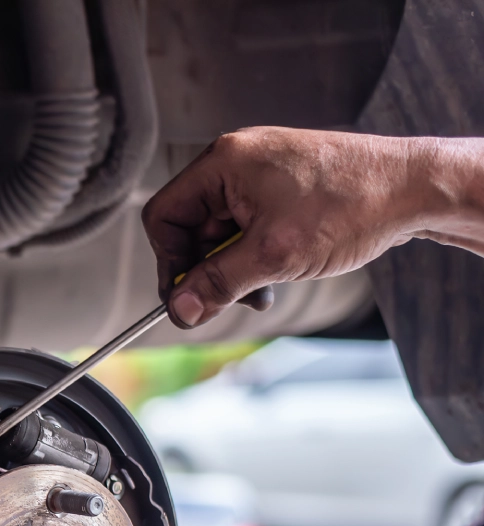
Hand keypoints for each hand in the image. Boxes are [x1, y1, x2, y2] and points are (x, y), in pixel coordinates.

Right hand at [142, 127, 426, 328]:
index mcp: (224, 163)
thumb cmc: (353, 202)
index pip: (164, 217)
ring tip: (264, 288)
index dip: (170, 263)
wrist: (413, 188)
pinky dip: (255, 259)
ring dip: (234, 270)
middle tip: (232, 299)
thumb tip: (180, 309)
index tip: (188, 297)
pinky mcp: (279, 192)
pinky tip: (278, 273)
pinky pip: (246, 232)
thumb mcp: (274, 255)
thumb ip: (219, 283)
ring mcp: (258, 177)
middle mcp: (236, 163)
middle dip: (209, 270)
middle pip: (190, 229)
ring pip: (220, 236)